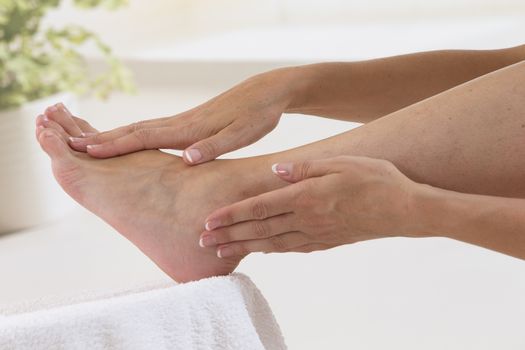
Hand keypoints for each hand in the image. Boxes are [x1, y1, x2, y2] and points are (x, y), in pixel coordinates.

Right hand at [69, 67, 305, 163]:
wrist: (268, 93)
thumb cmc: (258, 115)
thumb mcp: (242, 135)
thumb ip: (215, 147)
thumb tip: (186, 158)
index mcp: (189, 129)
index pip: (144, 137)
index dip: (115, 146)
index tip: (86, 152)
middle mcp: (182, 123)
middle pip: (135, 131)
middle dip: (104, 141)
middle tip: (71, 147)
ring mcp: (185, 121)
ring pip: (143, 129)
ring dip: (116, 137)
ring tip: (90, 145)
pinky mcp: (192, 122)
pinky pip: (155, 130)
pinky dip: (135, 135)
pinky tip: (131, 142)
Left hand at [199, 156, 422, 257]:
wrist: (405, 211)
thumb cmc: (376, 180)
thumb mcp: (341, 162)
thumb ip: (305, 167)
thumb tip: (275, 169)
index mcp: (306, 197)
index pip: (259, 208)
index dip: (231, 215)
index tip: (209, 221)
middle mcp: (307, 219)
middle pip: (259, 229)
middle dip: (228, 235)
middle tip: (203, 241)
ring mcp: (317, 233)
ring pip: (272, 243)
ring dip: (244, 246)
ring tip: (221, 250)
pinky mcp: (328, 241)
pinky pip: (293, 248)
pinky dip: (272, 250)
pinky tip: (262, 251)